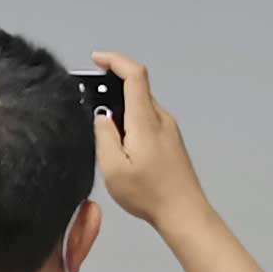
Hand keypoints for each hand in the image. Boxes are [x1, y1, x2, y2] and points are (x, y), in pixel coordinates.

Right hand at [87, 52, 211, 230]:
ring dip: (121, 108)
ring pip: (141, 105)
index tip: (96, 59)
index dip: (115, 60)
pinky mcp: (171, 140)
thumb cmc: (148, 193)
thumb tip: (101, 115)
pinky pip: (147, 119)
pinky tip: (121, 145)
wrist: (184, 212)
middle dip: (112, 88)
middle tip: (89, 107)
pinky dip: (130, 120)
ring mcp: (169, 129)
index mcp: (145, 120)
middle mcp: (161, 118)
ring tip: (103, 134)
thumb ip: (104, 136)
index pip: (135, 75)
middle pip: (137, 88)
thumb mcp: (114, 167)